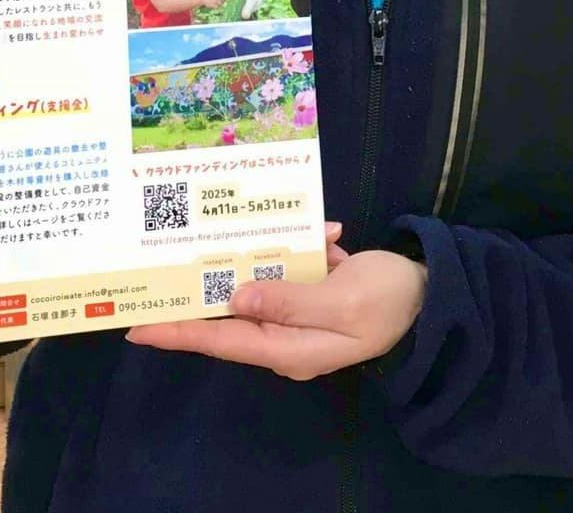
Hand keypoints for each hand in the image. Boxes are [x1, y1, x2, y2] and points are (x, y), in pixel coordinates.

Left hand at [127, 229, 424, 381]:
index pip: (221, 339)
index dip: (178, 331)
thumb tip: (238, 297)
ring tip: (235, 225)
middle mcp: (285, 334)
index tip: (136, 325)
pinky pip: (290, 265)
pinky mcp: (312, 289)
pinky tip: (326, 231)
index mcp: (289, 347)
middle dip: (200, 284)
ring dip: (262, 251)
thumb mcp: (344, 302)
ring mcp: (298, 311)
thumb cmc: (391, 301)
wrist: (436, 294)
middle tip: (155, 264)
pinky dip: (302, 244)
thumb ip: (290, 299)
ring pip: (258, 280)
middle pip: (230, 310)